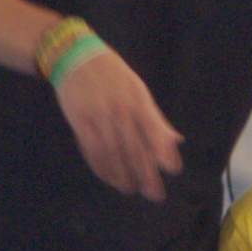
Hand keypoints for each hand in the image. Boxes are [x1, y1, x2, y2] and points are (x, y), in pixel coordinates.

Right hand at [56, 47, 185, 200]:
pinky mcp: (80, 122)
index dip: (164, 152)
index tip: (173, 170)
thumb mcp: (138, 89)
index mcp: (137, 100)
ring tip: (130, 189)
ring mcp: (98, 117)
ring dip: (122, 175)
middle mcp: (119, 110)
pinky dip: (101, 167)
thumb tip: (175, 141)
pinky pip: (92, 151)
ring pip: (113, 154)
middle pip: (135, 148)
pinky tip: (109, 178)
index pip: (153, 131)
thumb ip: (155, 118)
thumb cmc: (112, 75)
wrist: (76, 56)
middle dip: (146, 173)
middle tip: (154, 194)